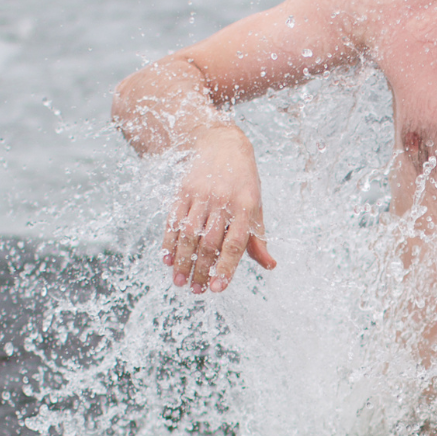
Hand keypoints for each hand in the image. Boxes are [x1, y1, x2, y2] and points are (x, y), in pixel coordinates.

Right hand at [161, 126, 277, 291]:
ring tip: (180, 281)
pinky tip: (167, 259)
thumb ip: (258, 237)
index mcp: (245, 206)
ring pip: (189, 233)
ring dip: (183, 260)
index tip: (218, 288)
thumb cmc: (244, 183)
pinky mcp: (184, 190)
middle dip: (201, 269)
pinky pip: (174, 220)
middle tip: (196, 290)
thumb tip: (270, 265)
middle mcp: (223, 201)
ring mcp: (201, 195)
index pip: (235, 243)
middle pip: (209, 242)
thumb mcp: (256, 207)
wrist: (223, 144)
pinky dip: (169, 242)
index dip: (226, 267)